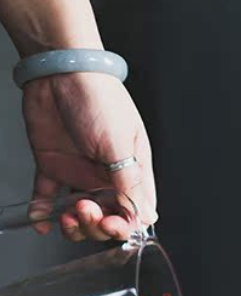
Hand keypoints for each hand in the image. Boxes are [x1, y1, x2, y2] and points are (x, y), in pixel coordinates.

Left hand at [21, 70, 156, 240]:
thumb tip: (145, 218)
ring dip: (72, 224)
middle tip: (84, 211)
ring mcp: (79, 172)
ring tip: (65, 216)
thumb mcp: (120, 144)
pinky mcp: (53, 165)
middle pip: (105, 218)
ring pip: (77, 213)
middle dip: (95, 225)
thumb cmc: (99, 98)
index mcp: (131, 171)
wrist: (60, 70)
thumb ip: (129, 184)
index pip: (132, 211)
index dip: (122, 225)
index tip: (110, 223)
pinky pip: (47, 196)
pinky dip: (42, 212)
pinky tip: (40, 221)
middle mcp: (106, 176)